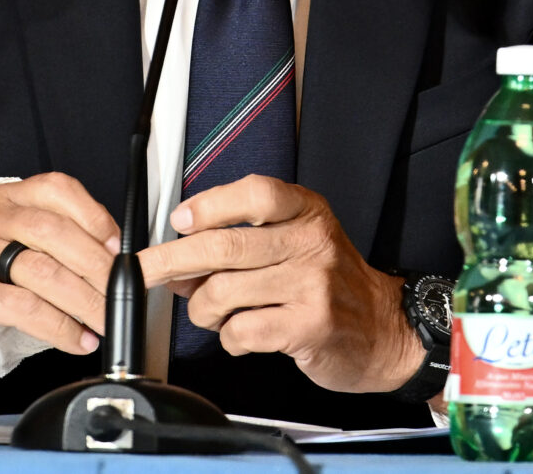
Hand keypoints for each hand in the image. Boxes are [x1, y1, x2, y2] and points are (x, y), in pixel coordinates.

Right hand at [0, 173, 120, 354]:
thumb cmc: (3, 265)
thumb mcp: (31, 237)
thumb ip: (70, 235)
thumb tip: (121, 254)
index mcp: (9, 194)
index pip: (56, 190)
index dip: (94, 217)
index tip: (120, 247)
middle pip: (50, 232)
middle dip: (95, 265)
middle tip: (121, 291)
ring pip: (39, 270)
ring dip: (82, 299)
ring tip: (104, 319)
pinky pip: (21, 307)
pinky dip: (58, 326)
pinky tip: (78, 338)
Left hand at [136, 175, 422, 393]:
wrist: (386, 329)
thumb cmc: (330, 283)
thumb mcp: (298, 242)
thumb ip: (245, 241)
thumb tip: (179, 255)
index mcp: (307, 212)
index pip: (254, 194)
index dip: (209, 205)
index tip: (179, 220)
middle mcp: (311, 243)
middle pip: (225, 247)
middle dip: (172, 260)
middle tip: (146, 270)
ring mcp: (311, 285)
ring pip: (224, 293)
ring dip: (203, 310)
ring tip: (214, 313)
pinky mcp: (308, 326)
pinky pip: (241, 331)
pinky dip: (229, 337)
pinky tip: (242, 334)